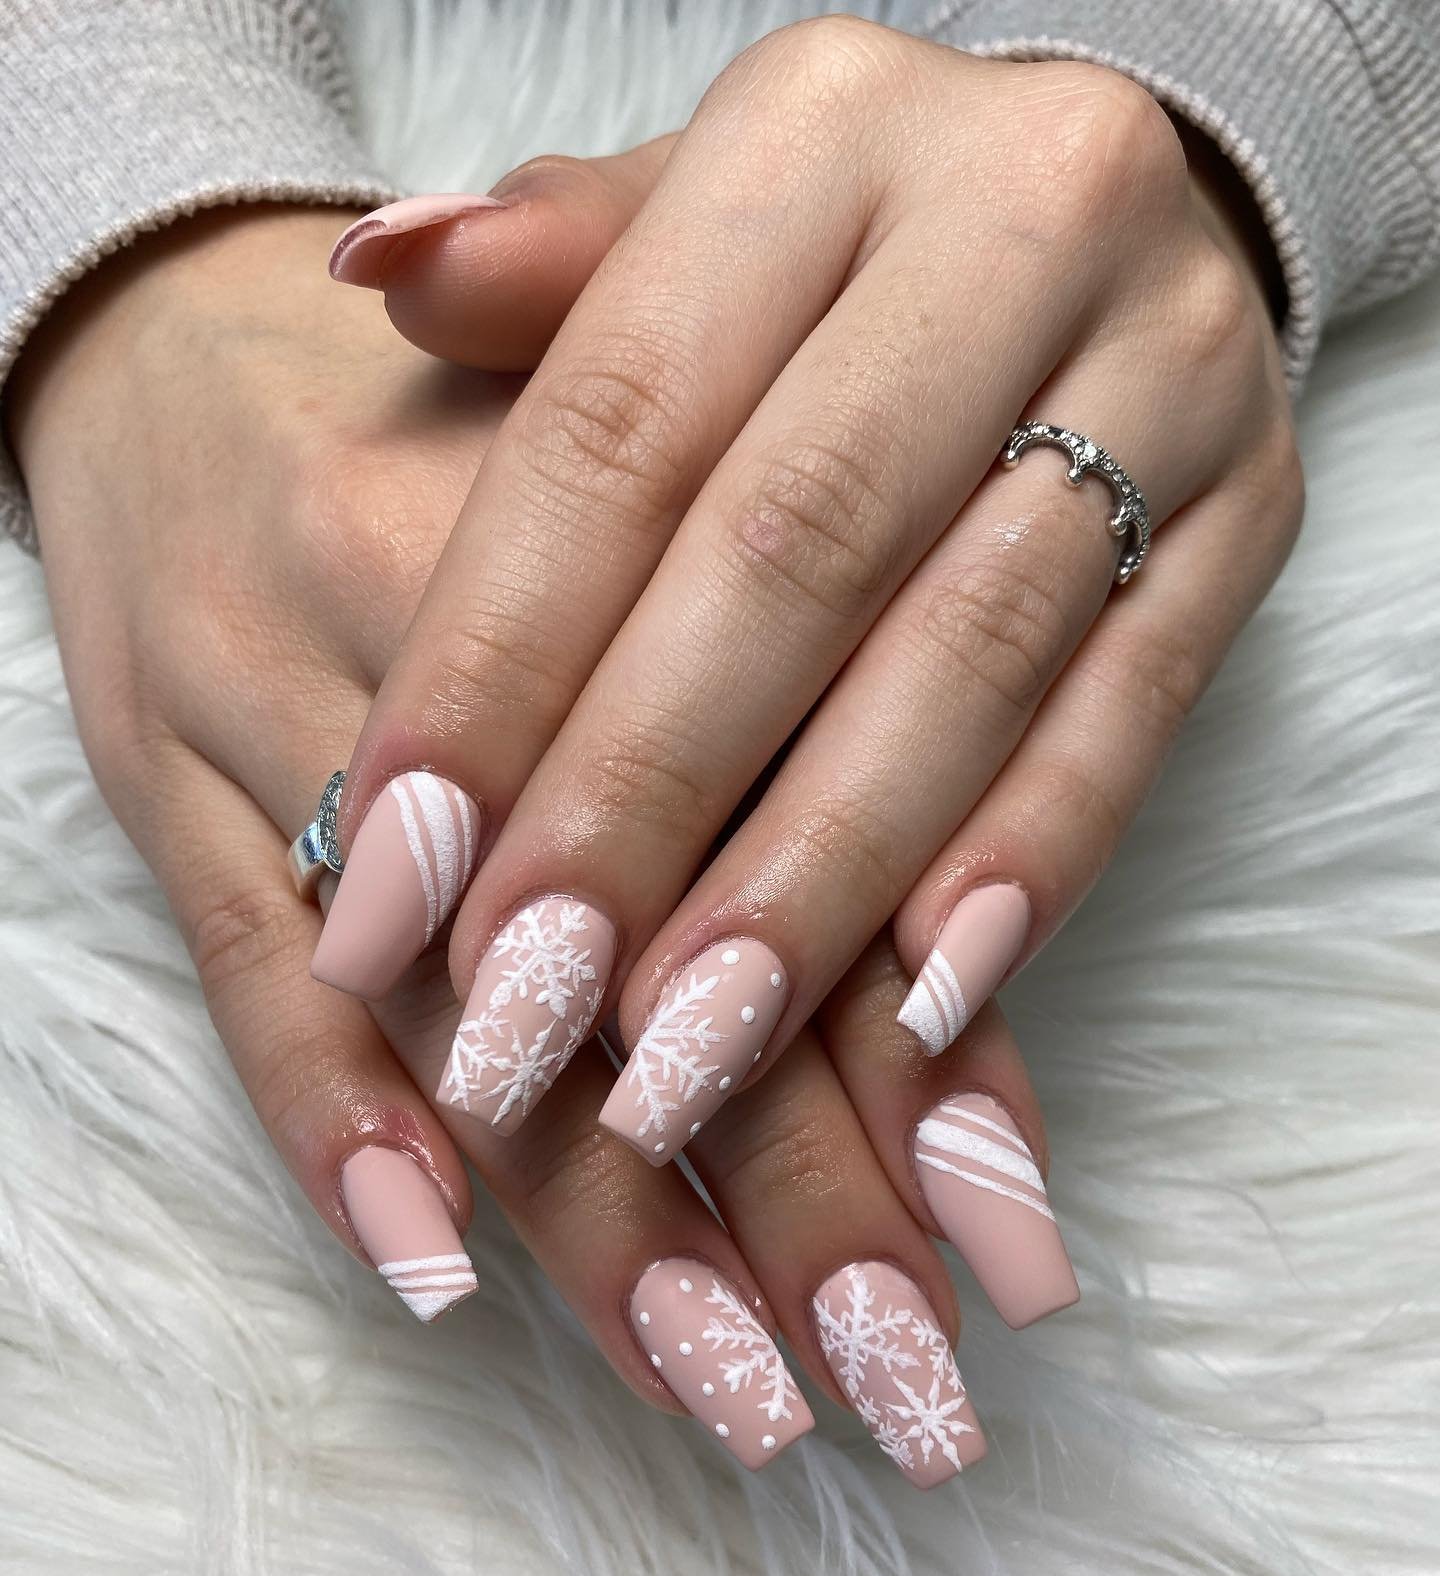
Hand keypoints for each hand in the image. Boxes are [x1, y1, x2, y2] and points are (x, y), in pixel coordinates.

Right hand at [13, 203, 1065, 1484]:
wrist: (198, 338)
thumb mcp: (667, 505)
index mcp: (645, 543)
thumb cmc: (482, 446)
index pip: (807, 843)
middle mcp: (475, 632)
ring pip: (464, 998)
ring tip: (737, 1394)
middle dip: (795, 1192)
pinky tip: (432, 1273)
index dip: (918, 1060)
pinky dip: (331, 1124)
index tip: (1012, 1253)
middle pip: (654, 953)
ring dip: (601, 1216)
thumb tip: (963, 980)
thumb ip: (817, 701)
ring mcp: (293, 704)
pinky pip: (241, 970)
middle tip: (905, 1388)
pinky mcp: (166, 779)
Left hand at [318, 19, 1301, 1170]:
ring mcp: (1165, 369)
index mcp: (819, 132)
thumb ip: (546, 282)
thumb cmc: (831, 264)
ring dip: (816, 883)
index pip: (619, 429)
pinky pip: (1135, 711)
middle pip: (792, 553)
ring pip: (966, 658)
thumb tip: (381, 275)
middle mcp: (1015, 217)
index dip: (495, 665)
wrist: (1096, 209)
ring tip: (681, 1058)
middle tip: (519, 1009)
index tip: (389, 873)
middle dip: (642, 806)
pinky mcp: (1251, 513)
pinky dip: (1023, 865)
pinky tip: (913, 1001)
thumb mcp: (684, 227)